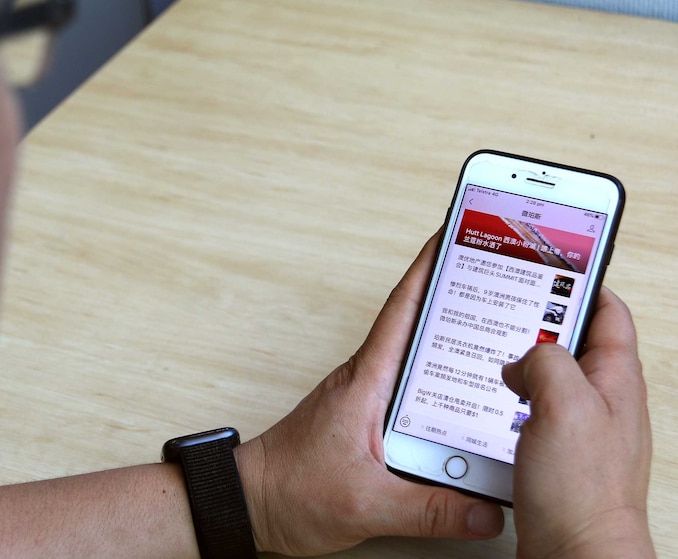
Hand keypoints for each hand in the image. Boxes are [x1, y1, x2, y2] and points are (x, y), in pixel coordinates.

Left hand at [235, 234, 504, 556]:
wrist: (250, 502)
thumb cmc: (290, 489)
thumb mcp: (367, 503)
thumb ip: (430, 510)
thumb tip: (486, 512)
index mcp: (366, 382)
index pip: (402, 311)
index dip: (427, 269)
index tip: (452, 237)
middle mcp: (367, 381)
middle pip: (418, 329)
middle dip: (457, 301)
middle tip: (498, 283)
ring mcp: (366, 399)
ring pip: (416, 363)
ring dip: (451, 347)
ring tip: (498, 338)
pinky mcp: (366, 419)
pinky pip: (411, 393)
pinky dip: (439, 389)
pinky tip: (466, 407)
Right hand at [502, 288, 654, 558]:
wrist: (576, 556)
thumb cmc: (582, 492)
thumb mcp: (564, 405)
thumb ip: (546, 363)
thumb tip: (522, 361)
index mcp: (614, 379)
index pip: (607, 311)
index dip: (579, 282)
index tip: (547, 265)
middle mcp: (601, 400)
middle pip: (573, 342)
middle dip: (539, 324)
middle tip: (507, 307)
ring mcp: (580, 427)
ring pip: (549, 378)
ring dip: (520, 365)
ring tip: (494, 355)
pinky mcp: (556, 453)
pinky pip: (532, 411)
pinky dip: (510, 400)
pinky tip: (490, 403)